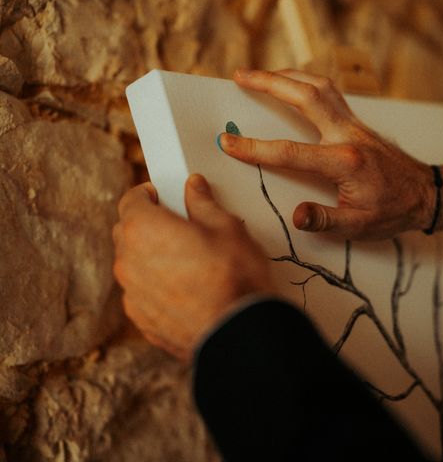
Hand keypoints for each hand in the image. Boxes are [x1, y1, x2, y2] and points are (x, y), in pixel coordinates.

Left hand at [112, 174, 273, 361]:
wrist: (239, 332)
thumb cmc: (235, 276)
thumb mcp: (227, 228)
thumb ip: (203, 203)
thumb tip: (194, 187)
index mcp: (144, 229)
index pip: (131, 200)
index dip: (147, 194)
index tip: (162, 195)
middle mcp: (128, 261)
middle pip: (127, 232)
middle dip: (146, 224)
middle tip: (177, 226)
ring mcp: (132, 294)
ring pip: (133, 265)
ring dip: (150, 257)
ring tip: (186, 262)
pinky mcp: (142, 320)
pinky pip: (142, 293)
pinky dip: (156, 287)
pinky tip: (186, 290)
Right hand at [220, 68, 442, 239]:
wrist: (426, 194)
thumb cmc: (393, 211)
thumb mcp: (359, 226)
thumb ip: (326, 220)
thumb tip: (295, 216)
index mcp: (344, 162)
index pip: (290, 152)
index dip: (255, 148)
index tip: (228, 142)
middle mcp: (348, 135)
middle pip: (305, 97)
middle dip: (269, 83)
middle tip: (240, 75)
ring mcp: (355, 125)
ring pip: (320, 87)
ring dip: (289, 76)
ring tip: (262, 75)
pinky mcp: (358, 123)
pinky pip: (330, 93)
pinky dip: (307, 84)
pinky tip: (295, 87)